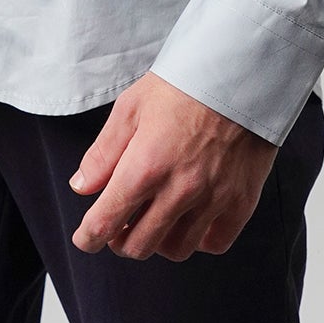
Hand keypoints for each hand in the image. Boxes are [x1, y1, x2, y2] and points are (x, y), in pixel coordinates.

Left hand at [69, 71, 277, 260]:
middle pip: (139, 245)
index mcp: (145, 166)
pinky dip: (198, 239)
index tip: (85, 239)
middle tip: (120, 224)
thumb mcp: (131, 107)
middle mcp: (179, 190)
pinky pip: (214, 243)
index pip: (107, 221)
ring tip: (154, 219)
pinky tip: (189, 220)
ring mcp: (213, 199)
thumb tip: (83, 187)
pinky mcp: (240, 201)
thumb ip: (104, 153)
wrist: (239, 73)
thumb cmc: (183, 84)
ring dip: (157, 241)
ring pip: (176, 249)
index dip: (89, 237)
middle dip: (120, 240)